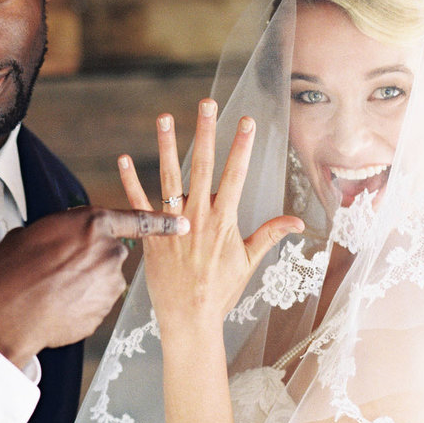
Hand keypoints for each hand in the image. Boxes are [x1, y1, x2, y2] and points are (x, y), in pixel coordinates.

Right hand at [0, 204, 188, 366]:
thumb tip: (61, 237)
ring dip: (85, 285)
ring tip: (53, 290)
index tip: (184, 225)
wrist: (8, 313)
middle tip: (61, 269)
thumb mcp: (33, 234)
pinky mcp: (104, 311)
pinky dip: (82, 306)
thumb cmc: (14, 270)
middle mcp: (108, 252)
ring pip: (103, 281)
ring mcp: (109, 284)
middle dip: (93, 260)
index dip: (164, 222)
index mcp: (93, 224)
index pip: (138, 220)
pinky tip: (58, 307)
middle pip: (112, 253)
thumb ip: (60, 231)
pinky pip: (97, 304)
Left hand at [117, 99, 302, 331]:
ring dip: (165, 146)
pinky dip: (129, 181)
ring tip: (164, 117)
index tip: (247, 120)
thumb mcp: (249, 262)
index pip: (236, 175)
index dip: (242, 146)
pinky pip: (137, 204)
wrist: (189, 319)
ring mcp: (172, 225)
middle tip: (207, 103)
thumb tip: (299, 222)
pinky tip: (123, 158)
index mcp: (223, 221)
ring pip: (168, 178)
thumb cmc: (220, 291)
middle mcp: (197, 218)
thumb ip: (270, 235)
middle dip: (205, 133)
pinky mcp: (151, 236)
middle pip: (202, 167)